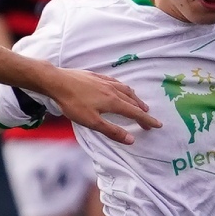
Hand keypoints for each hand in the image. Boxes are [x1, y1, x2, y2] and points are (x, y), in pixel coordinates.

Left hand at [44, 68, 159, 143]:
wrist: (57, 82)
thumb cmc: (73, 104)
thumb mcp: (92, 122)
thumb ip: (112, 131)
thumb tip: (132, 139)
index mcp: (113, 102)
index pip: (135, 113)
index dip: (147, 120)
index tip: (157, 125)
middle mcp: (112, 90)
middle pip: (132, 101)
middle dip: (142, 111)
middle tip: (149, 118)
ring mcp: (104, 81)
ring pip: (125, 90)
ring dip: (135, 98)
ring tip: (139, 103)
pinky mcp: (96, 76)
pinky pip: (115, 82)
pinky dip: (123, 87)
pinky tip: (120, 87)